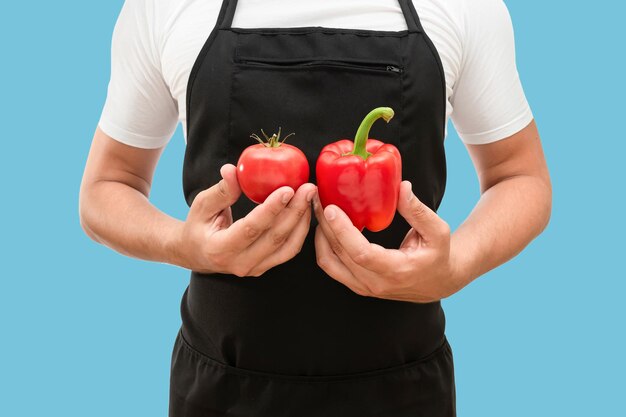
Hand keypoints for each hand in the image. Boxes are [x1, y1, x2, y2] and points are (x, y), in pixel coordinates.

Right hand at [177, 163, 316, 276]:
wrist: (197, 253)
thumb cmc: (199, 226)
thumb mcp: (201, 205)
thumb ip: (221, 190)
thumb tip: (232, 169)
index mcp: (221, 249)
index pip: (251, 229)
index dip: (271, 209)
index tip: (287, 189)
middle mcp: (240, 264)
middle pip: (275, 238)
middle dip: (295, 211)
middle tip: (308, 188)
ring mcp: (255, 269)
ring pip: (288, 247)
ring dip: (302, 220)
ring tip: (310, 196)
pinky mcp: (266, 267)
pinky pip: (289, 250)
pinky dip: (301, 231)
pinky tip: (306, 210)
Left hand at [312, 181, 460, 302]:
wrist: (437, 282)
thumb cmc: (438, 254)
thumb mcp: (437, 231)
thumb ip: (418, 210)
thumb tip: (401, 186)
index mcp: (397, 271)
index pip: (361, 254)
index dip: (343, 231)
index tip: (331, 208)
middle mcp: (376, 283)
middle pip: (339, 255)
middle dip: (325, 225)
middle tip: (318, 198)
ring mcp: (363, 288)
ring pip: (329, 262)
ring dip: (319, 235)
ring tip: (318, 209)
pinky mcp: (356, 285)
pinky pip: (331, 266)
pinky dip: (323, 245)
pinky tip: (325, 225)